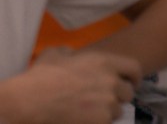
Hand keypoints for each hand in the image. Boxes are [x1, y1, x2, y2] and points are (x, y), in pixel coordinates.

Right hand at [3, 49, 141, 123]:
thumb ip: (69, 52)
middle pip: (128, 92)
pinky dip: (100, 121)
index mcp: (104, 62)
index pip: (134, 68)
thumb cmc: (41, 77)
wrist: (30, 101)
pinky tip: (86, 119)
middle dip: (119, 97)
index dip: (133, 77)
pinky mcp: (102, 119)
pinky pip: (108, 121)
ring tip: (92, 111)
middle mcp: (111, 80)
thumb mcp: (55, 54)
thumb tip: (71, 53)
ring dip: (108, 111)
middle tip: (105, 100)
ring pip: (118, 109)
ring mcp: (108, 101)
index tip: (130, 83)